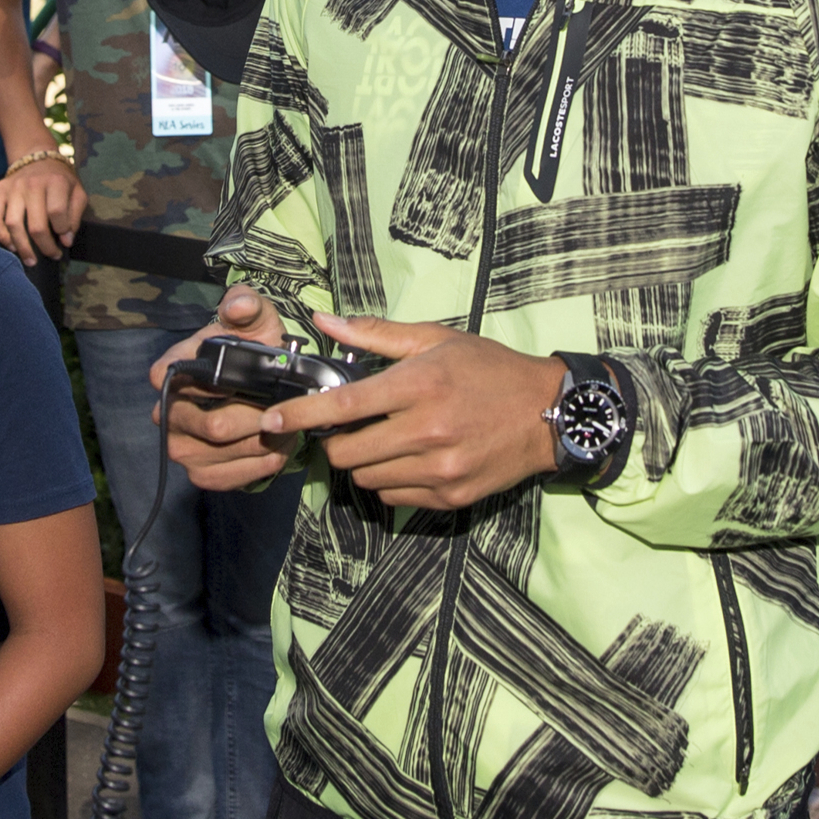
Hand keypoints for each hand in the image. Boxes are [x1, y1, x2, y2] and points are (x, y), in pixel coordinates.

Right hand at [0, 153, 83, 263]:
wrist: (37, 157)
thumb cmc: (60, 180)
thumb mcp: (77, 192)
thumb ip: (75, 215)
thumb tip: (66, 240)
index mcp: (55, 182)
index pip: (57, 213)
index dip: (62, 231)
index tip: (65, 240)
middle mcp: (32, 184)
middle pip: (35, 225)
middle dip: (45, 247)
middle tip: (52, 255)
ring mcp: (13, 187)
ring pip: (13, 225)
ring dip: (22, 247)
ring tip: (31, 259)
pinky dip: (1, 236)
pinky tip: (12, 246)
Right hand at [158, 287, 299, 491]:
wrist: (262, 385)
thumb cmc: (253, 349)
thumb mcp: (255, 319)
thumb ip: (247, 305)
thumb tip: (240, 307)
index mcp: (172, 371)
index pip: (167, 380)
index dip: (215, 385)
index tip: (250, 380)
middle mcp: (168, 413)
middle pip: (212, 426)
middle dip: (255, 418)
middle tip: (282, 408)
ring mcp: (182, 447)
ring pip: (223, 454)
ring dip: (262, 442)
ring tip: (284, 425)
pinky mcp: (202, 473)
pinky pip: (229, 478)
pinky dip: (260, 465)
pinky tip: (277, 447)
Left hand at [268, 317, 567, 509]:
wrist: (548, 413)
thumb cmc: (488, 369)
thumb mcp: (435, 340)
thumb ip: (376, 335)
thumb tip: (324, 322)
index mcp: (419, 386)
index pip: (342, 407)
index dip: (300, 415)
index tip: (271, 418)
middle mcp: (427, 431)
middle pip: (346, 453)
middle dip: (334, 441)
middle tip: (346, 427)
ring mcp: (440, 469)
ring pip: (366, 478)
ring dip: (361, 461)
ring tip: (382, 439)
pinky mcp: (451, 496)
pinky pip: (392, 497)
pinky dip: (387, 480)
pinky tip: (405, 459)